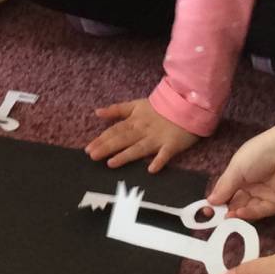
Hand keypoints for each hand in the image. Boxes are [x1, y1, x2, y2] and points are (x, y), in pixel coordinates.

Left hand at [85, 98, 200, 171]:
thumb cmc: (159, 107)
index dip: (101, 139)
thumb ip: (117, 110)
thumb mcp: (136, 105)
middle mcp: (143, 130)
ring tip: (111, 163)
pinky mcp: (172, 144)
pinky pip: (166, 153)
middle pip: (123, 139)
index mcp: (134, 121)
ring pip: (139, 148)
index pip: (115, 131)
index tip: (88, 149)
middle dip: (107, 147)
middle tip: (92, 156)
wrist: (186, 104)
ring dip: (126, 155)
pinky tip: (151, 169)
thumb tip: (97, 112)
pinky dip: (159, 161)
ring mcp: (158, 138)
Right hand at [207, 132, 274, 220]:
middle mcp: (251, 184)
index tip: (208, 209)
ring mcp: (264, 194)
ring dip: (237, 213)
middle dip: (226, 209)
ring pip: (248, 208)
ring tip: (227, 216)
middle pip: (236, 201)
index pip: (226, 190)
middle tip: (216, 217)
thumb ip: (224, 187)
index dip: (218, 199)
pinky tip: (240, 213)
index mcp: (240, 173)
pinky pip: (261, 211)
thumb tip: (210, 201)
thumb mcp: (236, 168)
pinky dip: (250, 213)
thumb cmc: (258, 154)